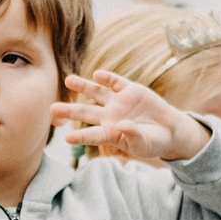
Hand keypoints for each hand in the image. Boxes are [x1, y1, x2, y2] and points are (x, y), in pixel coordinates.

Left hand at [54, 70, 211, 161]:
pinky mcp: (130, 90)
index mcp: (111, 134)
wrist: (169, 130)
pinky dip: (107, 78)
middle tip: (52, 109)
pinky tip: (97, 75)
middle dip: (70, 111)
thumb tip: (121, 125)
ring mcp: (119, 102)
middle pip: (86, 113)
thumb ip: (133, 136)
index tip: (67, 138)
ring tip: (68, 80)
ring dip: (83, 86)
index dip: (81, 137)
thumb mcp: (144, 144)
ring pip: (97, 93)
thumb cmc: (153, 142)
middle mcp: (110, 117)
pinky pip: (116, 83)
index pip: (93, 135)